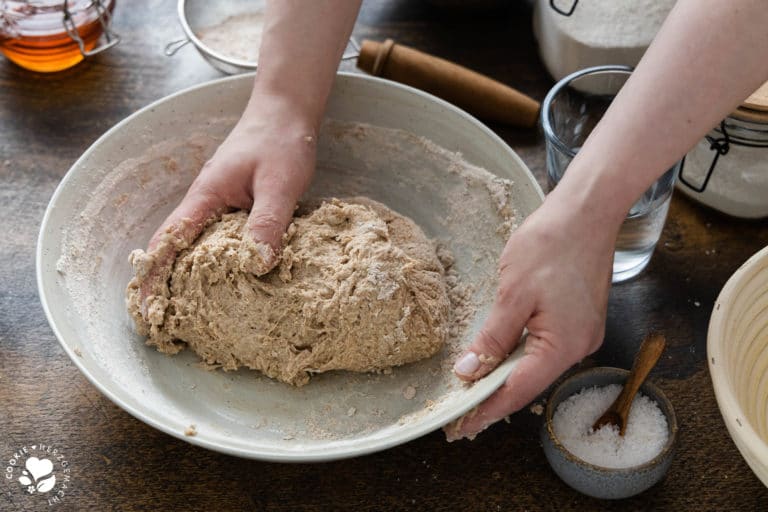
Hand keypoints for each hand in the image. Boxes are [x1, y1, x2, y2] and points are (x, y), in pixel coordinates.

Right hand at [136, 91, 317, 313]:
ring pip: (203, 247)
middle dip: (170, 285)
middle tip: (172, 325)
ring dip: (198, 277)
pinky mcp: (240, 207)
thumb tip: (257, 266)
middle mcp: (208, 204)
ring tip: (201, 316)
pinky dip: (225, 262)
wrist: (288, 111)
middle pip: (179, 249)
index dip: (155, 277)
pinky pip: (226, 240)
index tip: (148, 310)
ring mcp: (223, 205)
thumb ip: (268, 221)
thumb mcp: (279, 184)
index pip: (169, 241)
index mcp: (206, 197)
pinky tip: (238, 282)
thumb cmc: (281, 141)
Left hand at [444, 194, 618, 440]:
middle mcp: (580, 347)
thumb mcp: (512, 294)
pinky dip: (522, 357)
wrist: (586, 212)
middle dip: (494, 399)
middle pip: (529, 384)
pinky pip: (547, 349)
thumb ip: (492, 338)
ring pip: (537, 366)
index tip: (461, 429)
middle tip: (461, 414)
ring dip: (507, 377)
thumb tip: (470, 372)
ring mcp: (584, 334)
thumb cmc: (550, 245)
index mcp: (563, 346)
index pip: (517, 392)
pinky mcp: (581, 321)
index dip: (486, 411)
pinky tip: (502, 358)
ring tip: (475, 389)